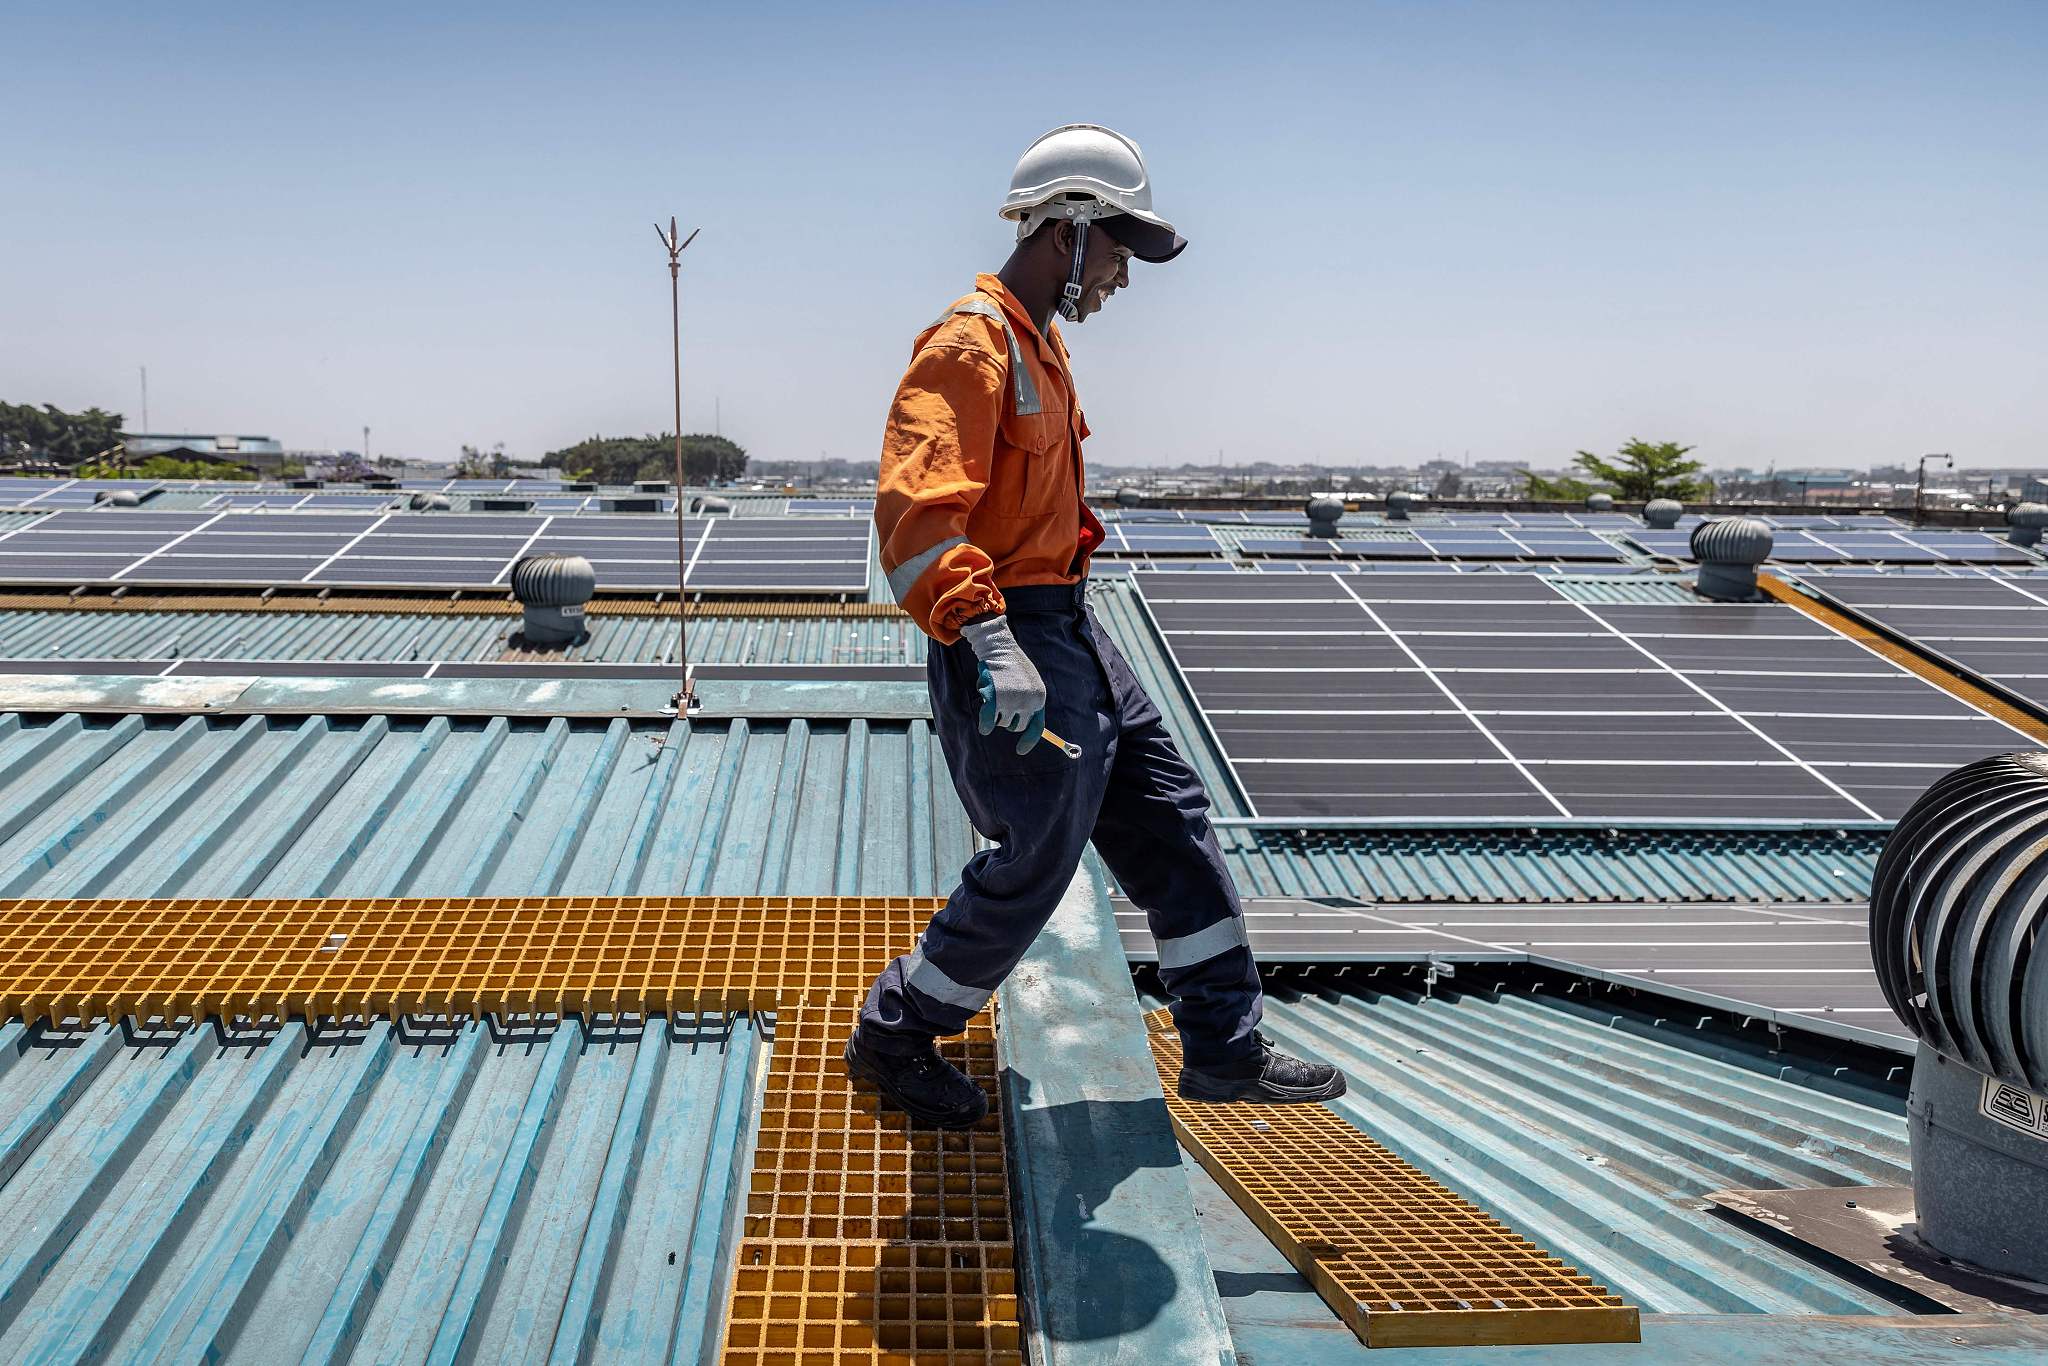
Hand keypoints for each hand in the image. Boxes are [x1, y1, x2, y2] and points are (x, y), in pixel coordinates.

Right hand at [960, 615, 1046, 754]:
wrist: (1000, 648)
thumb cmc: (1013, 666)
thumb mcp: (1030, 683)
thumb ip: (1029, 703)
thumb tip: (1024, 727)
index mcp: (1040, 699)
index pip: (1037, 727)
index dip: (1028, 741)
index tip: (1020, 751)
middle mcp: (1028, 702)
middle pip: (1016, 727)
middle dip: (1008, 720)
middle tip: (1002, 705)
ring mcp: (1012, 701)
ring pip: (1001, 722)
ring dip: (996, 713)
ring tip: (996, 693)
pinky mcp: (995, 698)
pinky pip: (989, 721)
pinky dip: (985, 725)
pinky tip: (984, 727)